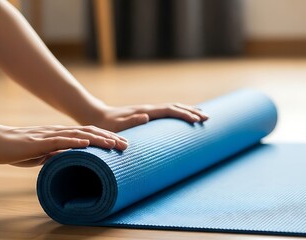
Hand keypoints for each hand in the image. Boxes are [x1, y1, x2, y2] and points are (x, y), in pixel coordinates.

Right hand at [0, 124, 127, 166]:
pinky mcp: (38, 141)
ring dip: (98, 139)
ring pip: (78, 135)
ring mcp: (49, 135)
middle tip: (127, 144)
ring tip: (115, 143)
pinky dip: (74, 141)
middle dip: (109, 138)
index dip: (105, 139)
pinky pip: (59, 140)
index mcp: (60, 136)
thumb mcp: (40, 155)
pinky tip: (87, 143)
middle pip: (89, 133)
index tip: (120, 145)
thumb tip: (68, 158)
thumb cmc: (15, 150)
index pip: (87, 136)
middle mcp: (58, 132)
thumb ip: (54, 155)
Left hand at [92, 103, 208, 131]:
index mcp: (145, 112)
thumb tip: (147, 117)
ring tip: (202, 117)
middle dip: (192, 112)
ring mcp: (148, 111)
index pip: (170, 110)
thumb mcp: (115, 126)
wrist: (97, 116)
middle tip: (208, 119)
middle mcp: (149, 110)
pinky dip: (178, 114)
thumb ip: (129, 122)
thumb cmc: (106, 125)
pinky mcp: (146, 116)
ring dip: (187, 112)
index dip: (185, 114)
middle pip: (175, 107)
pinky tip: (183, 119)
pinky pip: (166, 114)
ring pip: (172, 109)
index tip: (198, 120)